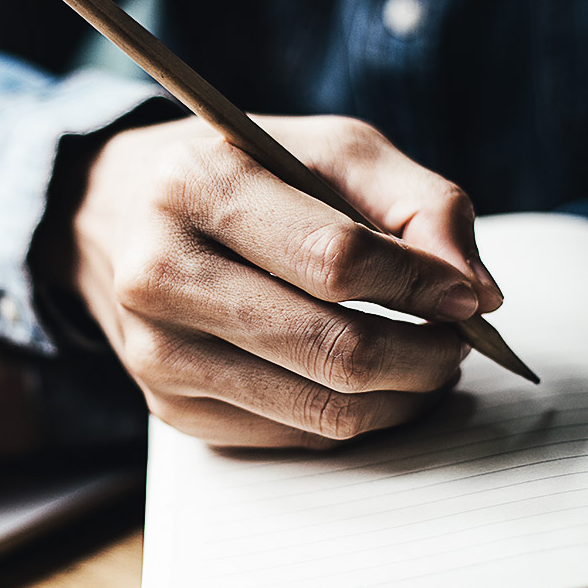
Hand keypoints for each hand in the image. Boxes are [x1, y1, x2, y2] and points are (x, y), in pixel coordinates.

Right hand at [51, 115, 502, 448]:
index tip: (467, 296)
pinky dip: (353, 417)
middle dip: (424, 355)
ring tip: (425, 361)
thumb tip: (473, 292)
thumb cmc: (239, 174)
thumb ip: (417, 201)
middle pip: (333, 349)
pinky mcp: (168, 409)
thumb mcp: (327, 148)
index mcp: (194, 188)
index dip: (421, 285)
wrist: (113, 216)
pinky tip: (368, 383)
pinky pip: (295, 439)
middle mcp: (159, 275)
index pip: (335, 260)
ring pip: (322, 411)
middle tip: (457, 341)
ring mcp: (157, 353)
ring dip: (401, 396)